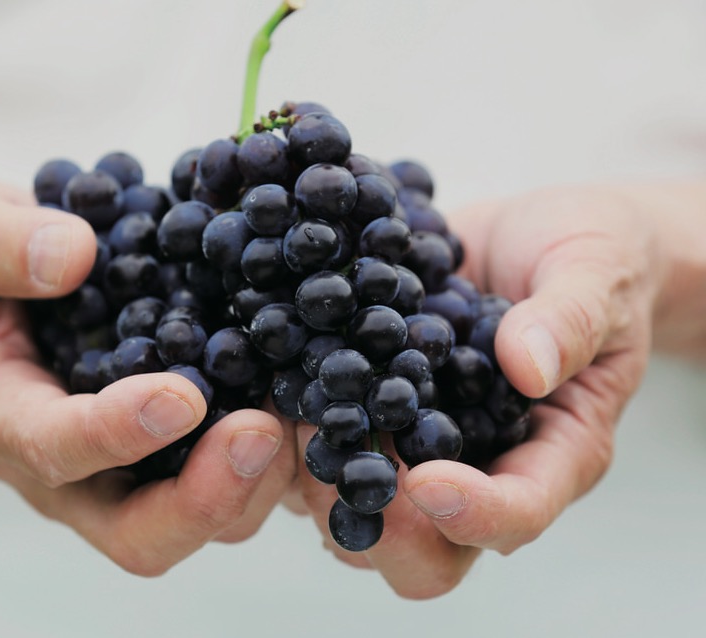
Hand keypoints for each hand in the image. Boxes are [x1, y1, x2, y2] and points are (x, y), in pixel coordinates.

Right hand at [0, 179, 295, 573]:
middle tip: (265, 431)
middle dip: (207, 498)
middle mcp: (62, 471)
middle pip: (137, 534)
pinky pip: (227, 486)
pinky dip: (271, 459)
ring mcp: (122, 474)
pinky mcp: (169, 458)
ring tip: (299, 410)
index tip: (182, 395)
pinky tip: (301, 400)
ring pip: (198, 523)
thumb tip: (70, 256)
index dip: (118, 433)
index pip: (54, 451)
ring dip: (256, 482)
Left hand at [296, 184, 659, 597]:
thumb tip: (527, 367)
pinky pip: (319, 442)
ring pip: (353, 509)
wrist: (534, 236)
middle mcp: (477, 466)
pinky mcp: (366, 410)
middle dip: (375, 523)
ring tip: (292, 408)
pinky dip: (290, 419)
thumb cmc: (590, 258)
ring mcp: (413, 444)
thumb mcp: (595, 272)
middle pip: (423, 550)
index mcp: (552, 452)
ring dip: (315, 475)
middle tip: (339, 457)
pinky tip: (271, 371)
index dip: (475, 515)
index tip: (427, 483)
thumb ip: (570, 319)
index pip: (520, 513)